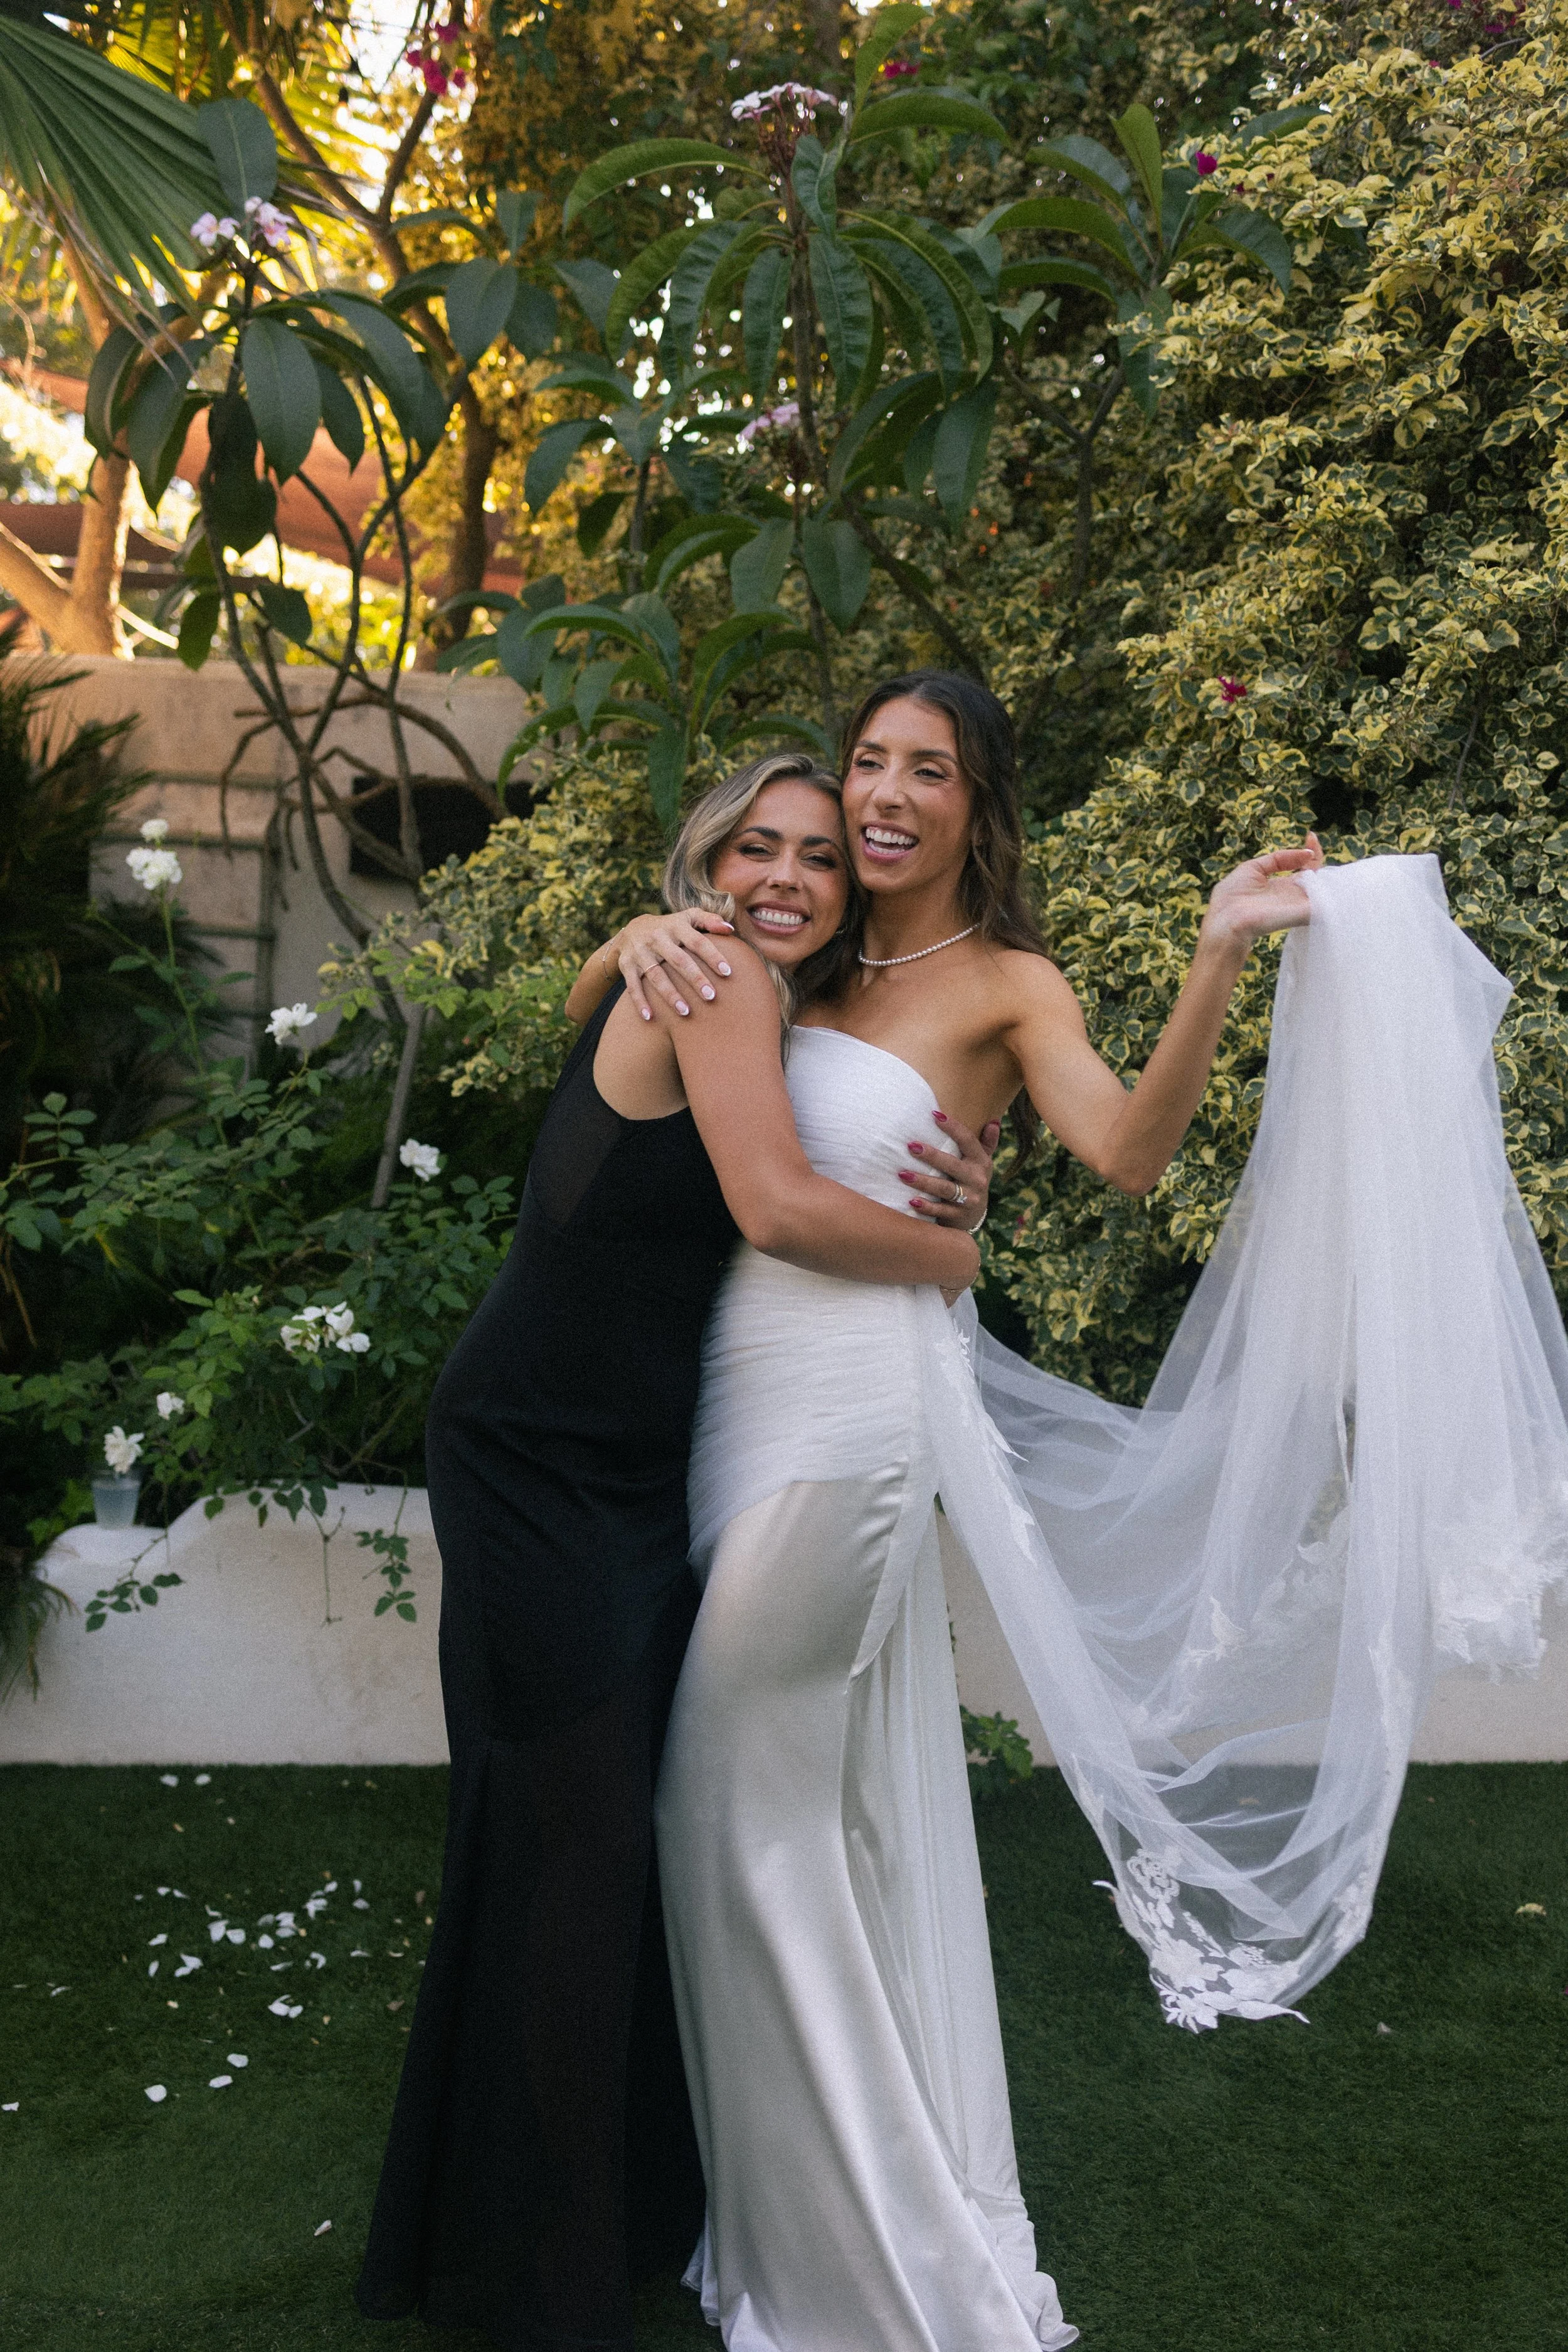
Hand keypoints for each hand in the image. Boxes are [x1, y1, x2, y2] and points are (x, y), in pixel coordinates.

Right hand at [615, 910, 735, 1020]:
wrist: (632, 929)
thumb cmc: (671, 927)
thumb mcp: (688, 918)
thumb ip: (709, 920)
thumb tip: (730, 928)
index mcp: (675, 926)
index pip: (697, 942)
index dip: (712, 956)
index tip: (727, 973)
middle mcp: (657, 938)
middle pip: (678, 960)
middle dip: (695, 978)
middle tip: (711, 997)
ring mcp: (640, 952)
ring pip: (656, 975)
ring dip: (670, 994)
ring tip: (685, 1012)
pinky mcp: (626, 965)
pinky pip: (632, 985)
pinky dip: (640, 1001)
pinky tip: (650, 1018)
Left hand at [899, 1110, 1001, 1229]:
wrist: (974, 1217)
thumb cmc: (971, 1180)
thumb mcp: (982, 1162)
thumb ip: (986, 1143)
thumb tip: (993, 1121)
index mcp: (981, 1162)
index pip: (968, 1141)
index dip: (953, 1128)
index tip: (934, 1114)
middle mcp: (977, 1179)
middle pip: (952, 1165)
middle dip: (932, 1156)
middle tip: (911, 1146)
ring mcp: (969, 1199)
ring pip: (944, 1189)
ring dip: (923, 1182)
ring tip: (902, 1174)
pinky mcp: (958, 1216)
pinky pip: (940, 1210)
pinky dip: (926, 1206)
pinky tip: (911, 1201)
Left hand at [1200, 832, 1324, 957]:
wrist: (1226, 921)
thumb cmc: (1232, 897)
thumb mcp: (1253, 868)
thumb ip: (1278, 858)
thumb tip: (1305, 854)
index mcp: (1282, 886)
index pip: (1304, 868)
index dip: (1310, 851)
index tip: (1310, 836)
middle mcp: (1294, 896)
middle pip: (1316, 876)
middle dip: (1318, 855)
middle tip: (1313, 839)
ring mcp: (1301, 905)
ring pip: (1324, 887)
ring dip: (1326, 870)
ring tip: (1318, 851)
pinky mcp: (1305, 914)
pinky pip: (1326, 902)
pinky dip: (1331, 887)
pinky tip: (1325, 870)